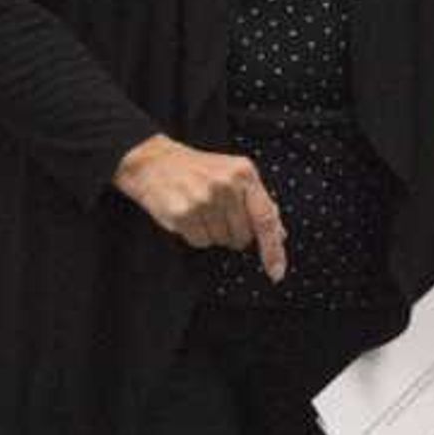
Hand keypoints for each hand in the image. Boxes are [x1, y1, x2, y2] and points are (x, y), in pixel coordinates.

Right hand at [115, 134, 285, 279]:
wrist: (153, 161)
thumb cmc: (199, 171)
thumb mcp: (235, 175)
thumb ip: (259, 202)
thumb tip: (279, 233)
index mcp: (245, 174)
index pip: (266, 219)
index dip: (273, 249)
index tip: (277, 273)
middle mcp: (226, 185)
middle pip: (243, 236)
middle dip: (234, 233)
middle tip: (217, 214)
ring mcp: (203, 199)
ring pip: (221, 241)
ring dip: (212, 233)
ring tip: (200, 209)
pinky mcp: (182, 212)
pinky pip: (200, 241)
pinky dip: (195, 234)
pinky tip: (187, 214)